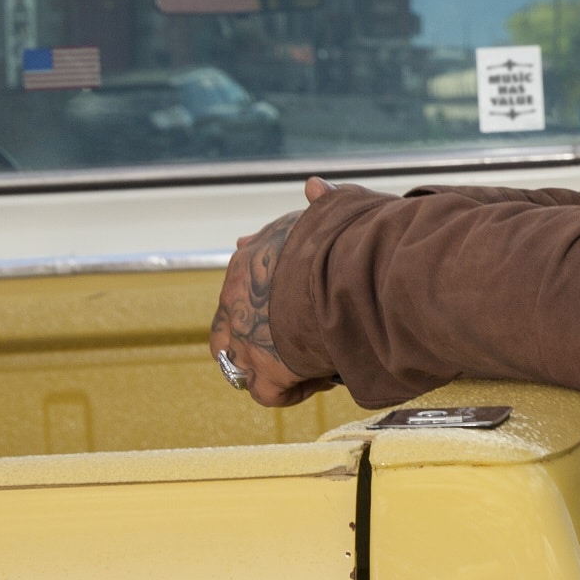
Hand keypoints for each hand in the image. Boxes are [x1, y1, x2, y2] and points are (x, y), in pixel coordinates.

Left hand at [212, 177, 346, 407]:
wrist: (352, 277)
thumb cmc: (349, 243)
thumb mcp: (335, 210)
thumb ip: (324, 202)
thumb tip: (313, 186)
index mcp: (250, 259)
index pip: (241, 277)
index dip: (259, 292)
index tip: (281, 299)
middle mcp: (237, 300)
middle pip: (228, 327)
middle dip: (255, 335)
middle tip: (288, 341)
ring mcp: (247, 338)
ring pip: (238, 362)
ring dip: (265, 366)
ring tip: (301, 365)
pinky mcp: (269, 371)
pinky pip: (267, 393)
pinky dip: (288, 392)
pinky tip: (313, 382)